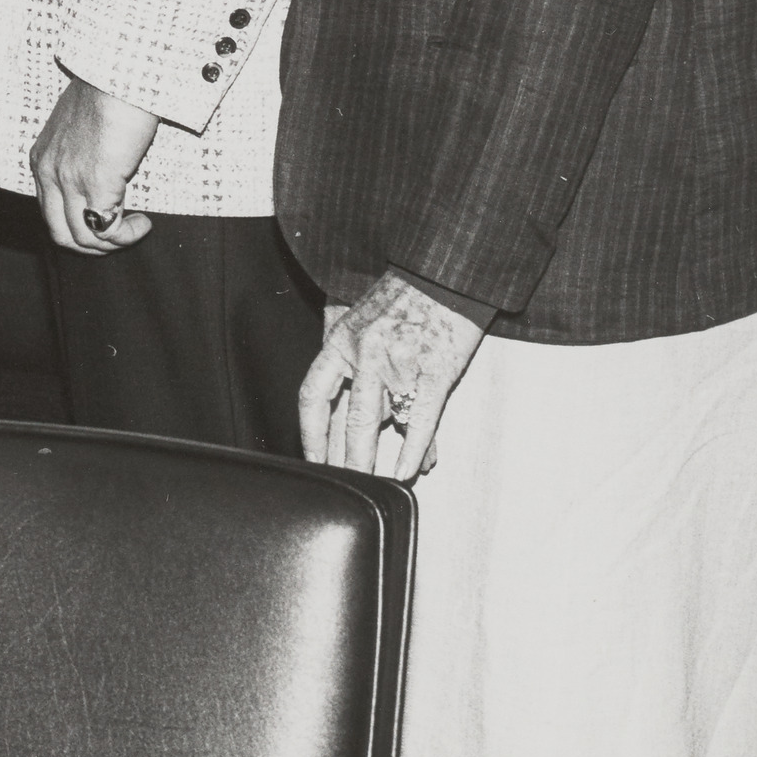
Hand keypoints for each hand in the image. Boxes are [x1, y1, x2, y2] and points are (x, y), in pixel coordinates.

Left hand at [29, 74, 160, 253]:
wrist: (119, 74)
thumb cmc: (107, 91)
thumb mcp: (78, 125)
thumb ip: (78, 151)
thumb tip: (96, 166)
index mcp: (42, 160)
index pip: (49, 212)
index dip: (77, 225)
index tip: (104, 218)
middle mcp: (49, 173)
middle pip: (60, 234)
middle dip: (91, 246)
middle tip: (118, 236)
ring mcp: (70, 180)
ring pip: (83, 239)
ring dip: (112, 243)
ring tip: (135, 228)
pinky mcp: (97, 183)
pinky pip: (106, 230)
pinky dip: (126, 235)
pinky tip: (142, 223)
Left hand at [300, 273, 484, 479]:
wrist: (445, 272)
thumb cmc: (405, 295)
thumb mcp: (363, 320)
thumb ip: (354, 360)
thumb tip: (351, 406)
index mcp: (341, 340)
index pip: (314, 395)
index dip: (311, 433)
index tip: (312, 458)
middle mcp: (364, 353)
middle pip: (345, 418)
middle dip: (341, 458)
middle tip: (340, 483)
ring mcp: (399, 363)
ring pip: (377, 423)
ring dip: (370, 460)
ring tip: (369, 485)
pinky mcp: (435, 371)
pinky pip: (420, 420)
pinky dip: (414, 449)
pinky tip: (408, 470)